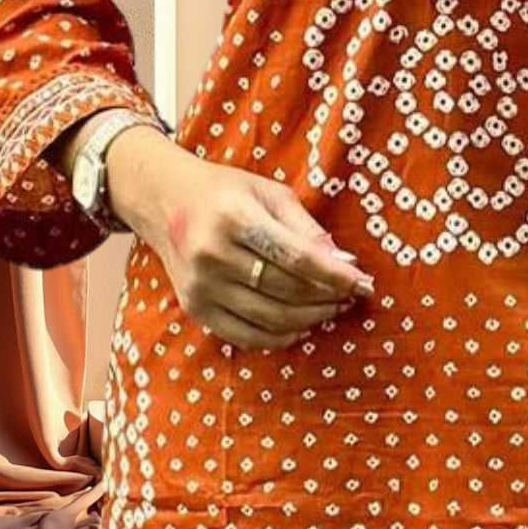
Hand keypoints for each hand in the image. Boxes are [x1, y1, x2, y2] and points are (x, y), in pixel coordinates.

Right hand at [108, 134, 374, 350]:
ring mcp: (200, 285)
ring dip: (310, 318)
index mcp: (234, 217)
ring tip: (332, 308)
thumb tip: (343, 262)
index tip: (363, 282)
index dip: (334, 274)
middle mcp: (212, 254)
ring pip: (269, 317)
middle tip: (351, 295)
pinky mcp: (194, 308)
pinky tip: (300, 325)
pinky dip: (279, 336)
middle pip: (285, 289)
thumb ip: (305, 227)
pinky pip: (245, 335)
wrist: (164, 200)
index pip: (296, 256)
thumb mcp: (269, 193)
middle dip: (327, 296)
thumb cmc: (226, 192)